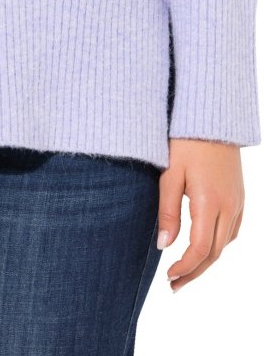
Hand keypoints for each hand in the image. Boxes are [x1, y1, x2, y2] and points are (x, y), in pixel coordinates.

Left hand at [157, 138, 244, 291]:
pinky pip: (232, 229)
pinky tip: (204, 246)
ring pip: (225, 243)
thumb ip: (167, 211)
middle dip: (195, 272)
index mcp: (210, 202)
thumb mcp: (170, 174)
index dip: (185, 268)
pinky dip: (218, 244)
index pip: (200, 249)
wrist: (211, 116)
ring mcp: (237, 201)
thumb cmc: (185, 141)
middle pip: (214, 252)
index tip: (168, 277)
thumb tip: (163, 246)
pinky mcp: (239, 195)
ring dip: (206, 260)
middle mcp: (229, 206)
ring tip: (185, 271)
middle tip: (174, 285)